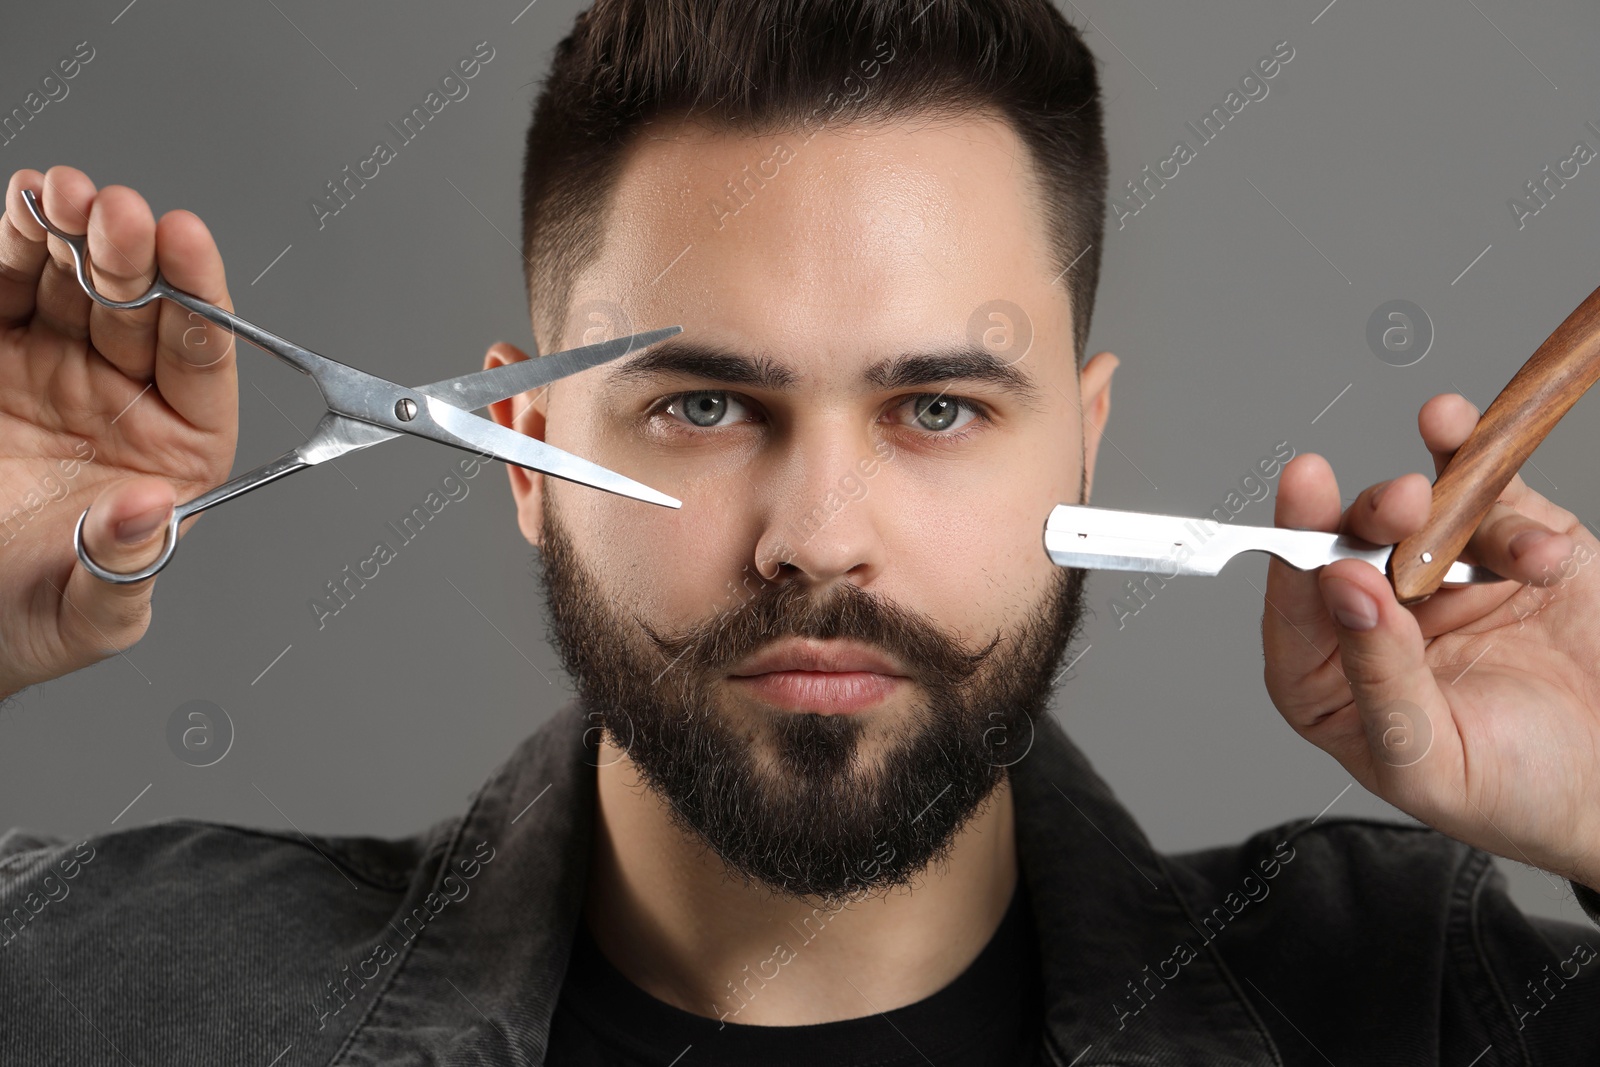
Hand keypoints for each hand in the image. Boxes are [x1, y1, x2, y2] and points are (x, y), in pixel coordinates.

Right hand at [0, 166, 237, 698]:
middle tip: (117, 210)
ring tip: (61, 192)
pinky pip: (5, 287)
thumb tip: (152, 511)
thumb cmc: (31, 614)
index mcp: (175, 449)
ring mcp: (55, 367)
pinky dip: (10, 243)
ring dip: (69, 232)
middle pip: (139, 308)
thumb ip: (124, 564)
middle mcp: (123, 398)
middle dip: (131, 253)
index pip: (199, 360)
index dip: (197, 298)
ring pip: (73, 283)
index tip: (185, 241)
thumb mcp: (89, 612)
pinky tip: (22, 205)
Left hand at [1263, 392, 1599, 891]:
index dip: (1293, 551)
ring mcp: (1443, 580)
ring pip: (1423, 514)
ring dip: (1441, 499)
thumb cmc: (1516, 793)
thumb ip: (1379, 677)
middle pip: (1350, 546)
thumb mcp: (1428, 760)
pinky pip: (1497, 505)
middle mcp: (1379, 621)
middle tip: (1401, 500)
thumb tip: (1343, 590)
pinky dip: (1512, 512)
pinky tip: (1539, 551)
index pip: (1296, 610)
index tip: (1305, 497)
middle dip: (1369, 514)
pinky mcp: (1509, 552)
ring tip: (1456, 509)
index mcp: (1333, 680)